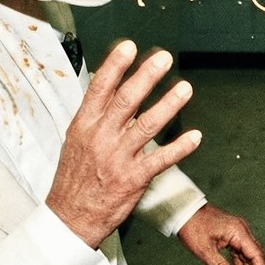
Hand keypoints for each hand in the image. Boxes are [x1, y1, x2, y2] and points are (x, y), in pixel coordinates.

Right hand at [45, 40, 200, 248]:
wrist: (70, 218)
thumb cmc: (75, 178)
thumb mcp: (76, 141)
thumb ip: (95, 115)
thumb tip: (110, 88)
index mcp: (84, 125)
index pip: (99, 89)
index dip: (115, 66)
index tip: (129, 46)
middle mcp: (101, 138)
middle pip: (126, 101)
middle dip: (146, 76)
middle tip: (164, 58)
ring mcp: (118, 158)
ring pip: (147, 125)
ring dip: (169, 105)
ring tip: (185, 88)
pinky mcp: (133, 179)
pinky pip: (160, 160)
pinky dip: (179, 148)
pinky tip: (195, 136)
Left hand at [178, 204, 264, 264]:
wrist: (184, 210)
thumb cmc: (193, 227)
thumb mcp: (204, 249)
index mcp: (238, 232)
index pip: (256, 254)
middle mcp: (241, 231)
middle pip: (254, 256)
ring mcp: (236, 232)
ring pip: (247, 255)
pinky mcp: (230, 235)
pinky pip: (238, 252)